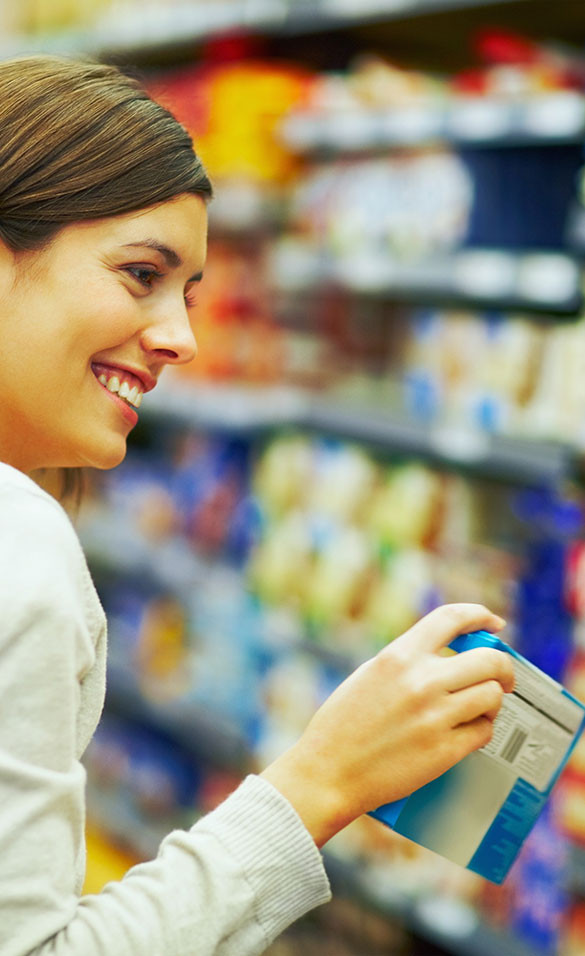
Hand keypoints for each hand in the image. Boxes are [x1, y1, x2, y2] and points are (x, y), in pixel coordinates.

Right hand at [261, 603, 514, 846]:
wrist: (328, 773)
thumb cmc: (343, 724)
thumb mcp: (370, 675)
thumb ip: (408, 660)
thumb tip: (449, 654)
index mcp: (400, 655)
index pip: (452, 618)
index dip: (480, 615)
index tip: (494, 624)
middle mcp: (421, 680)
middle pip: (489, 659)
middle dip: (503, 668)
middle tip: (503, 678)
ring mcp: (435, 716)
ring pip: (492, 696)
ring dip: (493, 701)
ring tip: (482, 708)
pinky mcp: (444, 751)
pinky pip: (483, 731)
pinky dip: (481, 729)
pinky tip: (471, 731)